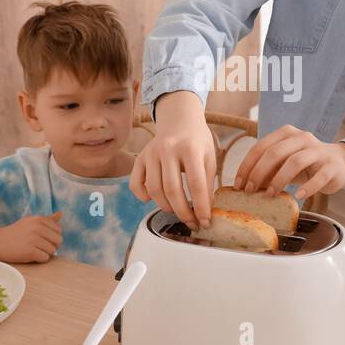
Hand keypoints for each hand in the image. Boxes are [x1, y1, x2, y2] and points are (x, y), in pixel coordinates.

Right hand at [0, 211, 62, 263]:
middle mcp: (37, 228)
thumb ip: (47, 219)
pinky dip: (40, 259)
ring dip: (45, 253)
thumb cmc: (15, 233)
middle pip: (58, 241)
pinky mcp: (30, 251)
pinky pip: (45, 258)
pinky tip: (31, 255)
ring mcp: (33, 239)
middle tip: (39, 247)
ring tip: (33, 250)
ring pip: (52, 250)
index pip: (59, 230)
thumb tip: (61, 214)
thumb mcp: (30, 222)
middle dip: (51, 246)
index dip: (52, 237)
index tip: (42, 239)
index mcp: (39, 219)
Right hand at [131, 90, 215, 229]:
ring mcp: (151, 153)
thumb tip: (204, 212)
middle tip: (192, 222)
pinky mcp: (140, 158)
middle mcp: (168, 149)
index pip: (196, 183)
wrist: (180, 121)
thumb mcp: (209, 157)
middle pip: (172, 189)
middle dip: (183, 212)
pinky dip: (143, 196)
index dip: (201, 206)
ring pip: (154, 189)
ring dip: (166, 207)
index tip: (205, 221)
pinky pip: (135, 183)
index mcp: (190, 148)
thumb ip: (207, 182)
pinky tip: (153, 199)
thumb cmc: (197, 142)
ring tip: (177, 211)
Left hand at [233, 124, 344, 201]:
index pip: (261, 147)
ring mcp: (318, 151)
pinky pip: (318, 177)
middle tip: (251, 191)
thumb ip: (267, 170)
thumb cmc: (306, 164)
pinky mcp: (331, 166)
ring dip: (279, 180)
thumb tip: (245, 185)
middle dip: (259, 172)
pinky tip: (299, 196)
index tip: (239, 184)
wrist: (339, 164)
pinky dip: (308, 187)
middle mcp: (302, 138)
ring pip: (295, 162)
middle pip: (276, 152)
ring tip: (271, 194)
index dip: (247, 165)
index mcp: (287, 133)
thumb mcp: (284, 164)